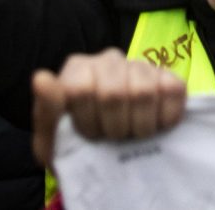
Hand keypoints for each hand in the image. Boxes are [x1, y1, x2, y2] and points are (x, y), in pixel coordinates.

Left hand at [29, 50, 188, 167]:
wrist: (111, 155)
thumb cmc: (78, 146)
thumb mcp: (52, 140)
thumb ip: (47, 111)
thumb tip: (41, 78)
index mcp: (77, 69)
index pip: (81, 89)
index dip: (87, 122)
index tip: (88, 136)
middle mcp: (109, 60)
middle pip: (113, 93)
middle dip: (113, 127)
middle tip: (112, 138)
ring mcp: (140, 66)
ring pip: (143, 92)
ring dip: (139, 126)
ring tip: (132, 134)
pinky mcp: (169, 78)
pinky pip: (172, 91)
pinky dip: (165, 118)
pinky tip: (155, 126)